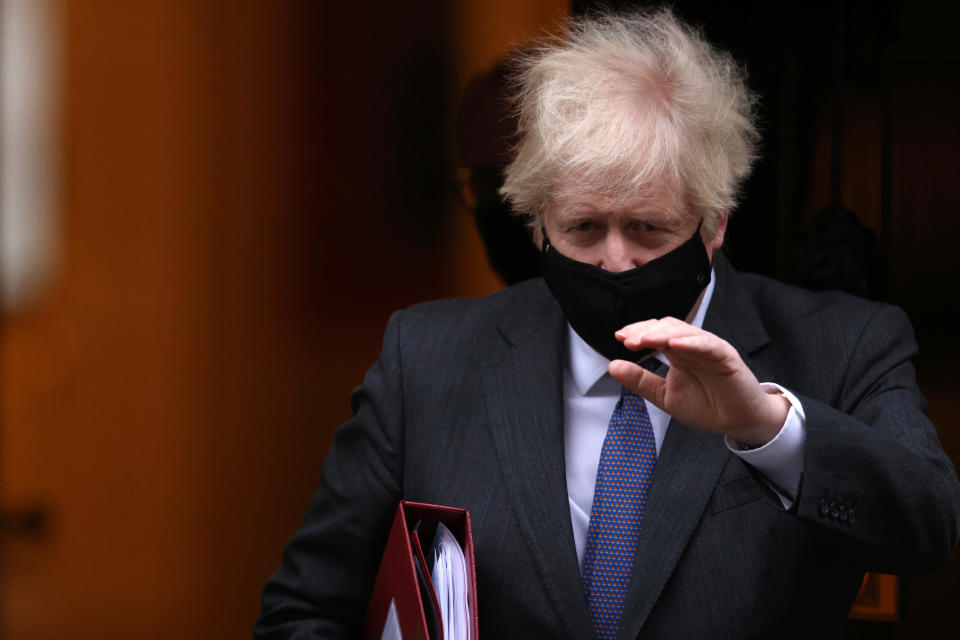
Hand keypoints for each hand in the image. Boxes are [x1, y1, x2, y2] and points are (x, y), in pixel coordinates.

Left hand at [609, 317, 788, 446]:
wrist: (738, 421)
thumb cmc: (706, 406)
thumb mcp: (665, 396)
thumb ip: (641, 381)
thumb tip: (612, 366)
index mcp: (677, 353)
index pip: (654, 333)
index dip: (637, 333)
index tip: (619, 337)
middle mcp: (691, 346)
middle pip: (666, 327)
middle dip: (645, 331)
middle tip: (628, 340)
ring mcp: (709, 348)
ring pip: (684, 331)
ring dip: (663, 333)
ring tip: (645, 339)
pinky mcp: (726, 356)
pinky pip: (708, 344)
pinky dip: (691, 342)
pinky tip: (674, 344)